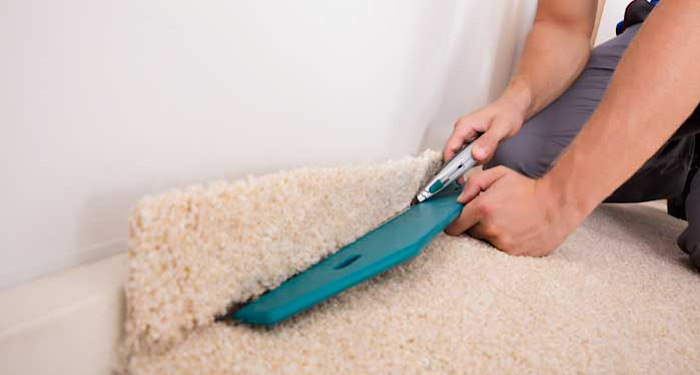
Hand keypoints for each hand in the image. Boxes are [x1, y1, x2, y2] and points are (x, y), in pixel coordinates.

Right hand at [442, 95, 528, 162]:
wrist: (514, 107)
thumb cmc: (508, 112)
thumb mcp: (501, 128)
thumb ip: (488, 142)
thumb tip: (476, 154)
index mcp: (464, 125)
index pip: (449, 148)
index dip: (449, 165)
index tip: (455, 177)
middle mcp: (462, 130)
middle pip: (454, 154)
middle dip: (467, 163)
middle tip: (480, 163)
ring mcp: (466, 136)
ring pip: (463, 156)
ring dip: (475, 160)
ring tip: (490, 150)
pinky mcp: (472, 140)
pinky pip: (471, 154)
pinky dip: (480, 157)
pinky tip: (490, 150)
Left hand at [445, 166, 581, 256]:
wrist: (558, 203)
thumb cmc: (529, 188)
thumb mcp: (498, 174)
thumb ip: (473, 183)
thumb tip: (458, 199)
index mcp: (484, 209)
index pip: (454, 224)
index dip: (454, 221)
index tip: (457, 219)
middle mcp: (492, 229)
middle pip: (470, 233)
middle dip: (475, 224)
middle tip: (491, 213)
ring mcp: (504, 244)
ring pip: (485, 241)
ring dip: (490, 233)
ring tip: (506, 220)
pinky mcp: (515, 254)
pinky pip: (500, 249)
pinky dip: (504, 241)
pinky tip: (515, 229)